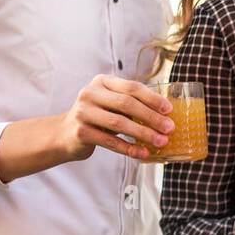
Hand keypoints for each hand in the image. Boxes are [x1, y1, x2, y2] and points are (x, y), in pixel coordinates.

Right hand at [54, 75, 176, 160]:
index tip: (169, 110)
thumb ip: (133, 103)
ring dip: (144, 134)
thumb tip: (167, 114)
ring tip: (161, 142)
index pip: (132, 87)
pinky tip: (143, 153)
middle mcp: (90, 93)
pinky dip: (129, 148)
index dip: (152, 98)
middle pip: (127, 104)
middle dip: (151, 117)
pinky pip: (110, 141)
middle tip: (169, 128)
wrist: (65, 134)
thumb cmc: (98, 117)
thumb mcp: (112, 104)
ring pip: (119, 123)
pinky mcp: (80, 132)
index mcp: (102, 82)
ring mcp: (83, 112)